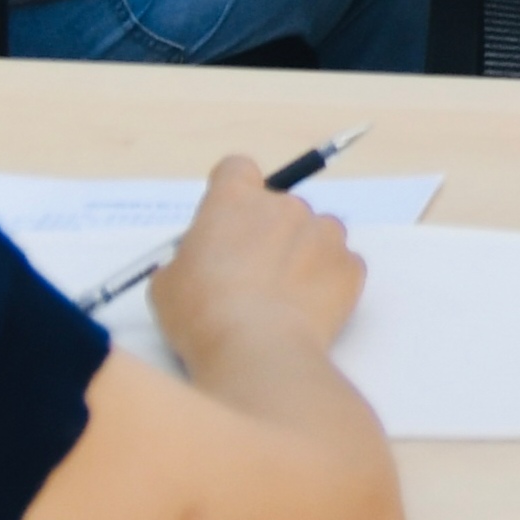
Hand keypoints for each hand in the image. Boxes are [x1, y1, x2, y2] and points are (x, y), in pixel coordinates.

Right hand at [148, 156, 365, 384]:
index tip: (226, 221)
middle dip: (268, 233)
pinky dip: (327, 283)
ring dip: (302, 254)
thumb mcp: (168, 282)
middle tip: (251, 275)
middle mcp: (285, 206)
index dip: (230, 193)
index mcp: (235, 200)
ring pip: (316, 233)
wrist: (258, 348)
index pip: (236, 170)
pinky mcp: (351, 265)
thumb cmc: (203, 313)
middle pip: (279, 208)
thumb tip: (200, 264)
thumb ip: (188, 258)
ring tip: (282, 297)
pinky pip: (340, 265)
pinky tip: (305, 311)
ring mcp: (325, 233)